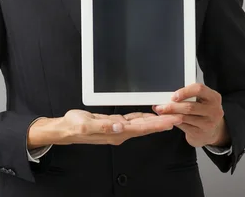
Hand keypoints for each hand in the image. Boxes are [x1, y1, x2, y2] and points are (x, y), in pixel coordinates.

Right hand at [27, 109, 182, 148]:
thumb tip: (120, 125)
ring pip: (141, 123)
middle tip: (178, 115)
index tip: (172, 120)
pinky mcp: (113, 123)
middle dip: (162, 121)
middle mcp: (119, 131)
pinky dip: (143, 116)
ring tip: (169, 114)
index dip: (157, 124)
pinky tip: (148, 113)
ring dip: (155, 119)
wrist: (65, 129)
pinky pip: (132, 120)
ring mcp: (117, 128)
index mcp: (116, 132)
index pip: (141, 128)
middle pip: (145, 126)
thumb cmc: (74, 127)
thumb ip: (103, 126)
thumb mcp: (87, 125)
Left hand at [153, 83, 229, 147]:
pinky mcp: (200, 133)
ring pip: (185, 117)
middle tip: (160, 106)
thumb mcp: (200, 101)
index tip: (173, 96)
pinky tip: (167, 119)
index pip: (199, 89)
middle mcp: (214, 110)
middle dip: (172, 106)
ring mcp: (209, 123)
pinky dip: (173, 121)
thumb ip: (188, 96)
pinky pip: (183, 126)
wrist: (211, 131)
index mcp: (213, 97)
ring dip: (170, 114)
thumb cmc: (202, 111)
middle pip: (190, 106)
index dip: (185, 92)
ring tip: (161, 111)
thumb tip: (165, 95)